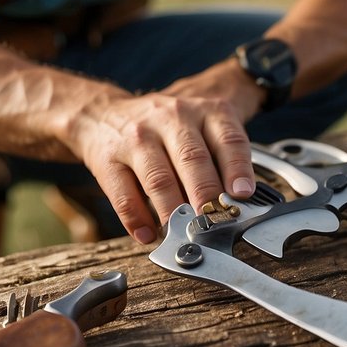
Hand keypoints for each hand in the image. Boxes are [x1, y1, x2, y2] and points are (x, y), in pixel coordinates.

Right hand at [68, 86, 256, 244]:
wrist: (104, 115)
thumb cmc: (163, 130)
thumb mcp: (197, 129)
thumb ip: (219, 159)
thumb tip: (236, 205)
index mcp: (203, 112)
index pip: (227, 139)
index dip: (237, 168)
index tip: (242, 195)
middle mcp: (171, 119)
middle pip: (192, 158)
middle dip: (205, 194)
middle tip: (214, 222)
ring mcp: (138, 137)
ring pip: (159, 178)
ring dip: (173, 211)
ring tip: (183, 233)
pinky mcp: (108, 158)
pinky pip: (123, 193)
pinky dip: (136, 218)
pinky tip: (147, 234)